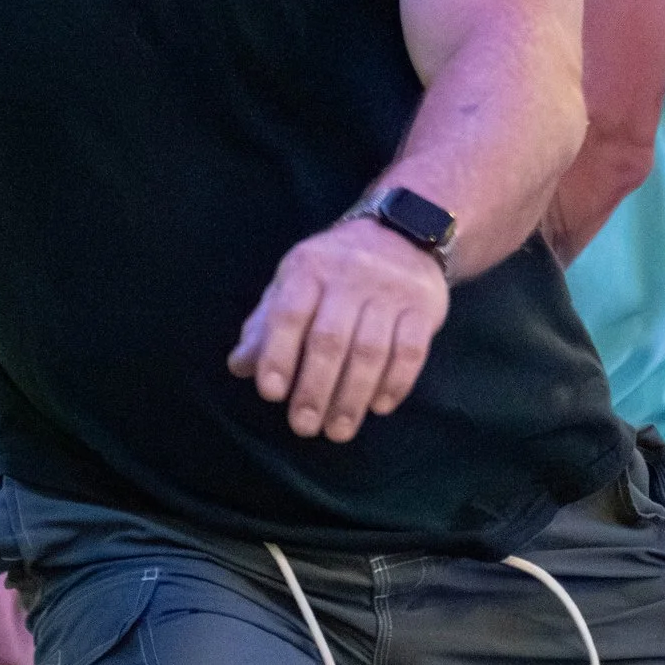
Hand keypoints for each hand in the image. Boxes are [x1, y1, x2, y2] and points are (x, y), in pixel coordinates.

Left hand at [229, 215, 448, 441]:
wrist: (403, 234)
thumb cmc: (335, 270)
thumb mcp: (295, 284)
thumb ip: (267, 324)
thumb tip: (239, 366)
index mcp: (309, 268)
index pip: (289, 314)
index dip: (278, 355)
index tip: (271, 394)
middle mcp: (349, 275)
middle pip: (330, 339)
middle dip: (315, 388)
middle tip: (304, 427)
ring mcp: (390, 291)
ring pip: (371, 350)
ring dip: (352, 397)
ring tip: (338, 431)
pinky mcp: (424, 307)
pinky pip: (410, 351)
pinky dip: (394, 383)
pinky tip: (379, 407)